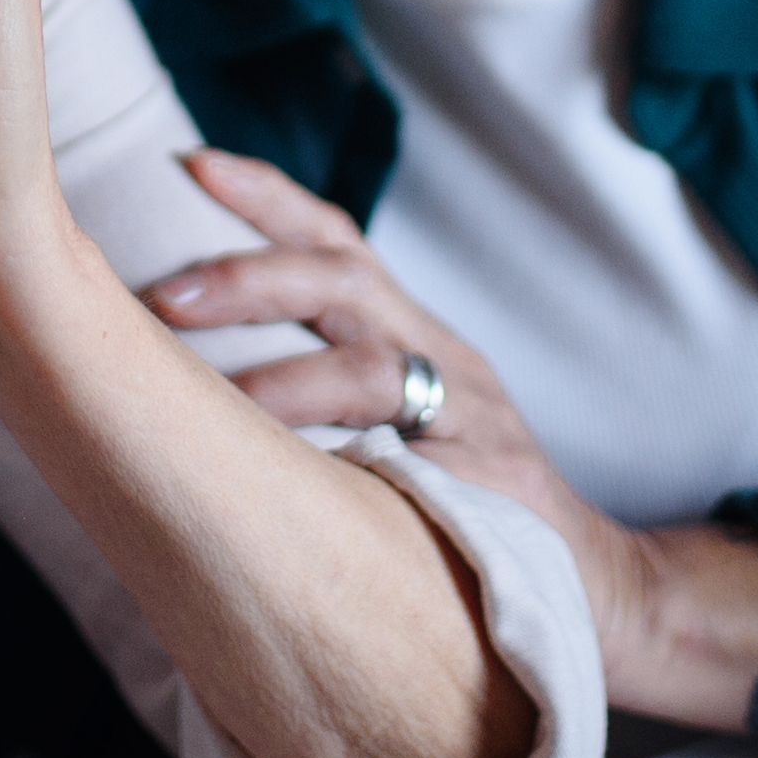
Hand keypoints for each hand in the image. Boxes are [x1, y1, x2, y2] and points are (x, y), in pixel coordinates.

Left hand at [142, 154, 757, 749]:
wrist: (594, 594)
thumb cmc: (462, 511)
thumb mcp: (390, 433)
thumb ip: (318, 396)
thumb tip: (175, 386)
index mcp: (410, 333)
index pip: (336, 239)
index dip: (265, 195)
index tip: (187, 163)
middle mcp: (441, 353)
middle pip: (345, 277)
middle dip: (248, 274)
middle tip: (163, 294)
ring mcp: (473, 412)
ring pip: (372, 359)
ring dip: (282, 375)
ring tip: (202, 399)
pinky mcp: (494, 476)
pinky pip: (415, 448)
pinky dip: (350, 450)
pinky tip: (284, 470)